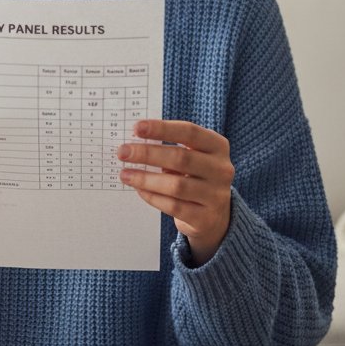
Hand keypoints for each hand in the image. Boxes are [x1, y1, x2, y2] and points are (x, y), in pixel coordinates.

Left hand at [118, 119, 233, 265]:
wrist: (215, 215)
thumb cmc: (195, 176)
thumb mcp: (192, 157)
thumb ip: (169, 147)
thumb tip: (134, 144)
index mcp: (218, 146)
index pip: (190, 132)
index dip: (162, 128)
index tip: (136, 127)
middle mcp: (221, 169)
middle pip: (181, 158)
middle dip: (148, 153)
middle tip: (123, 152)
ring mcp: (216, 195)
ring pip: (176, 185)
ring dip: (146, 178)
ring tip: (125, 174)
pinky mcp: (205, 218)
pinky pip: (174, 206)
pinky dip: (153, 197)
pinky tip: (139, 190)